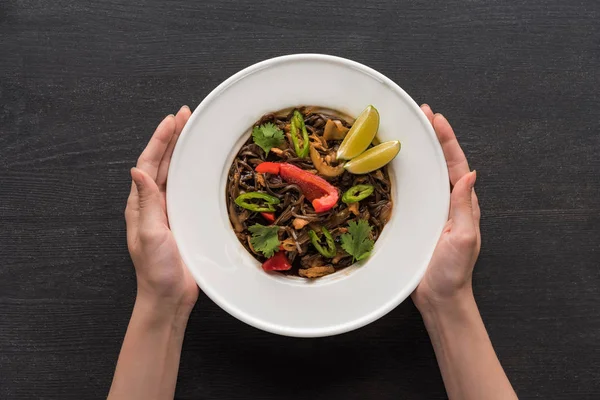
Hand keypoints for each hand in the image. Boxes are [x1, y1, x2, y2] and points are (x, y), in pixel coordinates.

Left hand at [125, 106, 197, 317]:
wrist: (168, 297)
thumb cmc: (156, 270)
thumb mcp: (149, 235)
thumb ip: (146, 203)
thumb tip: (137, 171)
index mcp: (141, 205)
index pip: (147, 164)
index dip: (159, 141)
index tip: (172, 120)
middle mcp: (154, 205)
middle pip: (161, 164)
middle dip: (172, 139)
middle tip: (186, 116)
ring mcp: (169, 212)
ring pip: (174, 174)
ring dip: (182, 152)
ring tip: (193, 132)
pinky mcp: (184, 221)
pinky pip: (187, 191)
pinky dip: (193, 174)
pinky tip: (202, 166)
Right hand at [412, 105, 480, 313]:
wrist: (438, 298)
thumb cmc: (452, 271)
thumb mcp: (463, 238)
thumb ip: (464, 207)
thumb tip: (469, 174)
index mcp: (462, 203)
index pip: (456, 164)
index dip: (447, 140)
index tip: (435, 118)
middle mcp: (446, 203)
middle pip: (440, 163)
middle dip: (432, 137)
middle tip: (419, 114)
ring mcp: (430, 211)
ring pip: (424, 175)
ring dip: (417, 152)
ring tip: (404, 132)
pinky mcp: (415, 221)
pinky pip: (410, 193)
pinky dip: (403, 176)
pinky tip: (389, 168)